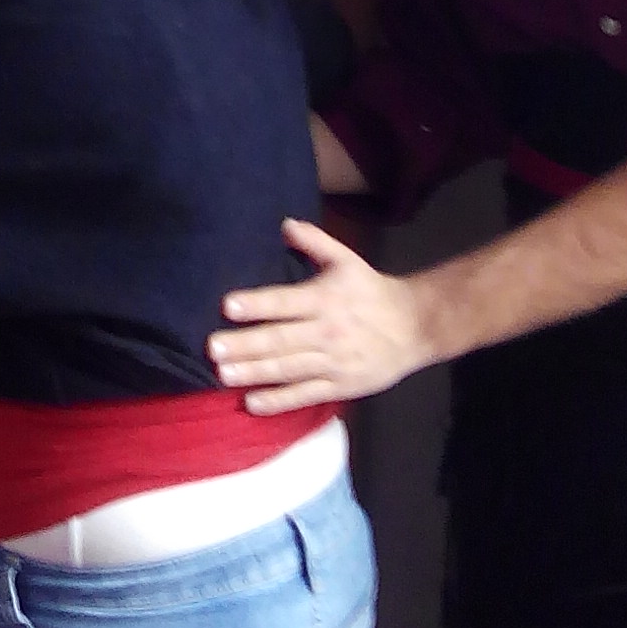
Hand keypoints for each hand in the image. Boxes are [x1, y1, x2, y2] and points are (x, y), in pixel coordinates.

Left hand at [211, 218, 438, 412]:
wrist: (414, 327)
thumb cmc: (372, 291)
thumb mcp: (347, 260)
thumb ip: (314, 242)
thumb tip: (283, 224)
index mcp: (325, 299)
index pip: (286, 302)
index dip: (257, 304)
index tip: (228, 305)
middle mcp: (327, 331)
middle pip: (281, 340)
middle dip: (245, 345)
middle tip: (212, 348)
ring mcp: (333, 362)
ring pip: (288, 369)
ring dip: (254, 373)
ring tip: (223, 374)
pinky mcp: (340, 386)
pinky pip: (305, 395)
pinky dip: (279, 401)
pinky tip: (252, 403)